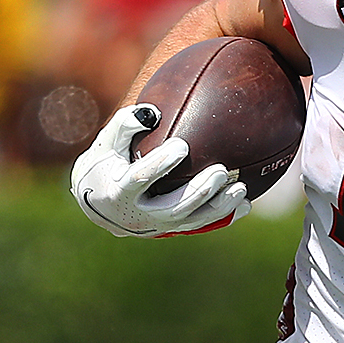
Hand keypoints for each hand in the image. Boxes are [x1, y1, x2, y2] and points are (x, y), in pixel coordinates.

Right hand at [69, 103, 249, 238]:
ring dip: (218, 207)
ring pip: (190, 221)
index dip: (160, 164)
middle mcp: (138, 214)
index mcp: (118, 192)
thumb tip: (152, 113)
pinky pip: (199, 225)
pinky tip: (244, 204)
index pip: (140, 179)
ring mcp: (156, 226)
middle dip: (199, 191)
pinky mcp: (170, 230)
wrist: (99, 201)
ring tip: (241, 188)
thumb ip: (125, 125)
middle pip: (172, 208)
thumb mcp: (107, 143)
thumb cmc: (104, 163)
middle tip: (222, 171)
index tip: (182, 146)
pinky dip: (223, 217)